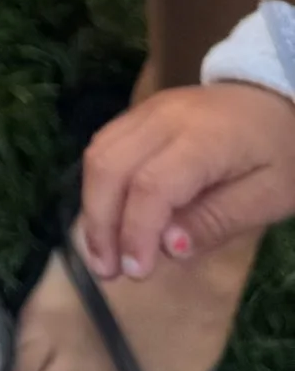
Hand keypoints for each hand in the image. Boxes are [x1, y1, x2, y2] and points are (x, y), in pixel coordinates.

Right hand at [77, 79, 294, 279]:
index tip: (136, 273)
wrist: (274, 97)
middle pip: (110, 166)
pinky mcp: (137, 114)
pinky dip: (99, 187)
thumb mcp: (270, 196)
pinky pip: (104, 147)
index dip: (136, 231)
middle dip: (101, 222)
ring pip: (98, 154)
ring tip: (102, 253)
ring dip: (93, 207)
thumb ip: (219, 220)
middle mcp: (163, 118)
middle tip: (108, 270)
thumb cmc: (279, 152)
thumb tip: (169, 248)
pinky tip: (108, 219)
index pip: (152, 184)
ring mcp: (145, 111)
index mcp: (203, 139)